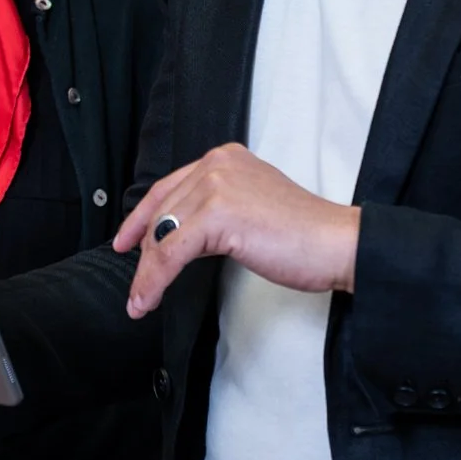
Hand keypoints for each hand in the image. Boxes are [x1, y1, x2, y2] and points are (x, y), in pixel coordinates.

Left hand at [113, 143, 360, 319]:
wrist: (335, 243)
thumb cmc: (302, 234)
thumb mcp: (249, 206)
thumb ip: (214, 209)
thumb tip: (177, 236)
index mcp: (224, 159)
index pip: (168, 187)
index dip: (140, 218)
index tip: (125, 242)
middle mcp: (216, 164)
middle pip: (161, 211)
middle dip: (144, 253)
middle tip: (138, 285)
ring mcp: (216, 185)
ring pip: (162, 235)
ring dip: (147, 274)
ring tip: (142, 300)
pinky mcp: (218, 213)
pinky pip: (171, 252)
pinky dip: (155, 280)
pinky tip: (150, 298)